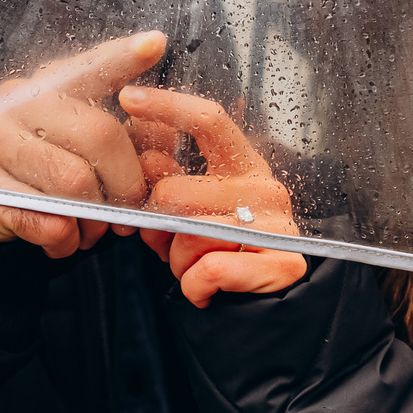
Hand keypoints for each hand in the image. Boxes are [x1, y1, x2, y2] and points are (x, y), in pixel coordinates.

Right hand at [0, 30, 167, 258]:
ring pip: (74, 183)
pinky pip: (47, 219)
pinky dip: (67, 239)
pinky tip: (64, 238)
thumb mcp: (94, 152)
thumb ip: (133, 140)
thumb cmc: (53, 175)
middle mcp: (16, 101)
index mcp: (50, 85)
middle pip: (100, 135)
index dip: (124, 56)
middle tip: (129, 215)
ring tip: (92, 231)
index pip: (93, 66)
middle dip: (127, 185)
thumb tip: (164, 137)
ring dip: (95, 220)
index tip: (155, 44)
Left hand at [116, 85, 305, 306]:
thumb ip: (167, 181)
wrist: (259, 315)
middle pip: (174, 191)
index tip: (128, 97)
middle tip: (168, 245)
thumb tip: (145, 153)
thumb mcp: (186, 211)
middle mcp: (265, 187)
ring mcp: (279, 224)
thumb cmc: (216, 255)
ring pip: (189, 235)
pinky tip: (206, 291)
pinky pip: (210, 271)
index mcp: (242, 164)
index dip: (167, 106)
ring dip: (177, 262)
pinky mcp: (285, 262)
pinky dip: (194, 288)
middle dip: (157, 227)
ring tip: (193, 268)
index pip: (208, 121)